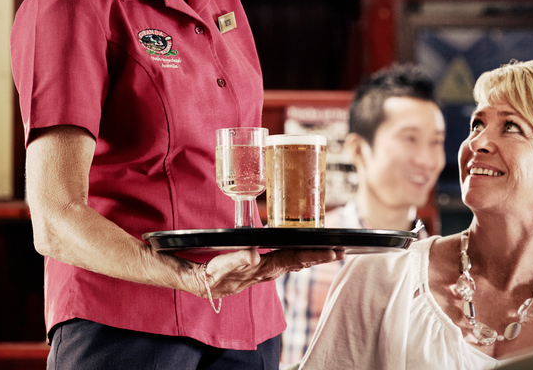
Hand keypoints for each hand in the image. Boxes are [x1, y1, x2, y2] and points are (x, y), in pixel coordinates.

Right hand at [200, 248, 344, 298]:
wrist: (189, 282)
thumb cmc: (203, 274)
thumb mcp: (215, 269)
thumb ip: (233, 262)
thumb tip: (255, 256)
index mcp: (257, 271)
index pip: (290, 261)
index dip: (312, 255)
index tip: (332, 252)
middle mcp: (263, 273)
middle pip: (296, 263)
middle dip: (320, 257)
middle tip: (343, 250)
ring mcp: (261, 272)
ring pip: (291, 263)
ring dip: (312, 257)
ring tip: (332, 251)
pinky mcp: (256, 269)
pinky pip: (283, 263)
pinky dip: (297, 257)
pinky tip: (306, 252)